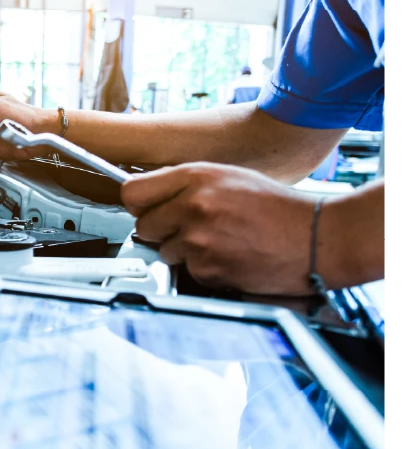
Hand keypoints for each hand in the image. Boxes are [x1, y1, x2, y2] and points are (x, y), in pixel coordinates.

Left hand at [120, 162, 316, 295]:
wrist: (316, 238)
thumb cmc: (278, 208)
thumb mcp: (229, 177)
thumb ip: (187, 184)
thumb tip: (152, 196)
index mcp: (196, 176)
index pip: (132, 192)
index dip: (139, 204)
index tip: (147, 209)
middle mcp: (193, 205)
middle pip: (143, 225)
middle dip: (161, 230)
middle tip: (190, 229)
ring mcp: (198, 239)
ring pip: (164, 251)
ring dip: (183, 252)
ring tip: (219, 242)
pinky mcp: (207, 268)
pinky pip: (188, 271)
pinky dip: (204, 269)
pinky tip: (229, 257)